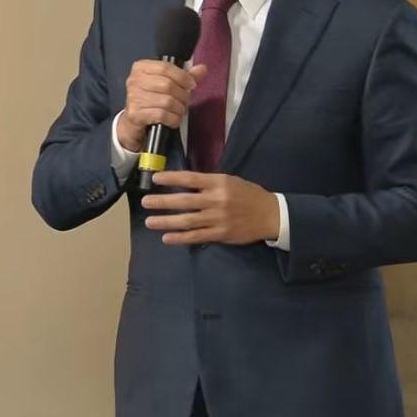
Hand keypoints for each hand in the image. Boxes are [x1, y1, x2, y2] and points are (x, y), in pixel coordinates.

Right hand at [117, 61, 206, 150]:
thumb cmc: (151, 100)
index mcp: (141, 68)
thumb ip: (184, 76)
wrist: (133, 121)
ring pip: (167, 101)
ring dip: (179, 108)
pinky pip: (162, 115)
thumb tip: (201, 69)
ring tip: (179, 110)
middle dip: (182, 95)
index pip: (165, 68)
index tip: (191, 84)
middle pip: (168, 85)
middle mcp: (134, 81)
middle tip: (185, 100)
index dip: (182, 76)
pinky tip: (173, 119)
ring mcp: (133, 98)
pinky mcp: (136, 114)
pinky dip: (173, 119)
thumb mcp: (166, 84)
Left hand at [142, 171, 279, 245]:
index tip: (155, 178)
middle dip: (162, 202)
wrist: (271, 215)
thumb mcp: (230, 181)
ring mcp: (218, 219)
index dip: (171, 178)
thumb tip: (184, 183)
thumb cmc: (248, 194)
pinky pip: (197, 237)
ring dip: (166, 222)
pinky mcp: (220, 234)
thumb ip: (209, 183)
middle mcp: (217, 200)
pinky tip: (167, 238)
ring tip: (150, 222)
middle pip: (185, 201)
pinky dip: (180, 238)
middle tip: (145, 202)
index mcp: (219, 183)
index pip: (191, 179)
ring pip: (187, 221)